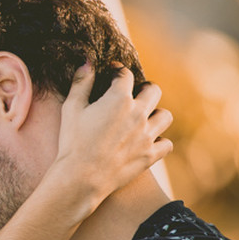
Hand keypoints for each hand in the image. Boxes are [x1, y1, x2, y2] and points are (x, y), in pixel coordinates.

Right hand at [52, 64, 172, 208]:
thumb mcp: (71, 108)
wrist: (81, 177)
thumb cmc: (73, 142)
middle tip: (134, 94)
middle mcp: (138, 114)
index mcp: (119, 99)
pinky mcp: (150, 155)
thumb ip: (81, 82)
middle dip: (144, 89)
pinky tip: (148, 141)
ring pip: (165, 116)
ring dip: (156, 113)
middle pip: (153, 90)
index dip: (118, 71)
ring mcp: (147, 135)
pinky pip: (166, 143)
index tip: (113, 73)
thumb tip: (88, 62)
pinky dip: (160, 140)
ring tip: (144, 117)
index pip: (125, 75)